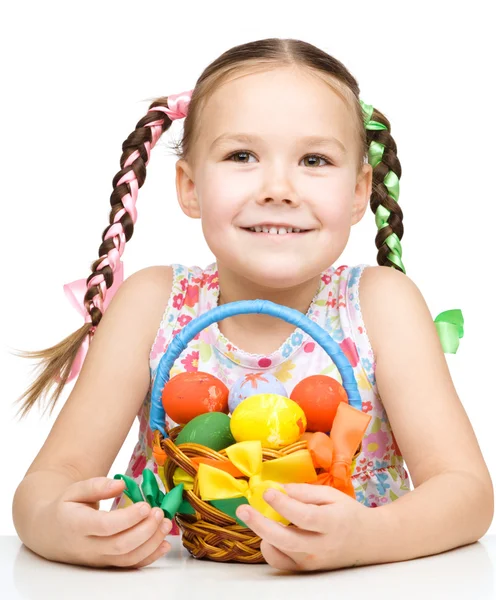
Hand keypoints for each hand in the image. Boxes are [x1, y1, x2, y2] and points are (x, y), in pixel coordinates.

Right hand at [43, 477, 172, 567]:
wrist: (50, 532)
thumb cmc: (65, 508)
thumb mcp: (74, 490)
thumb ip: (97, 486)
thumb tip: (121, 485)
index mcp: (77, 525)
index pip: (105, 526)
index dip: (128, 518)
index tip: (146, 505)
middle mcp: (88, 547)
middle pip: (120, 545)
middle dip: (145, 530)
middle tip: (160, 512)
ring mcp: (98, 558)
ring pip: (127, 558)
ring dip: (151, 543)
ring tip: (166, 523)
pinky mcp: (107, 564)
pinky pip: (130, 565)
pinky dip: (150, 557)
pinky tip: (164, 544)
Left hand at [236, 483, 367, 571]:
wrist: (366, 542)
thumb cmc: (346, 513)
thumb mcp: (331, 495)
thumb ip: (305, 492)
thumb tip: (280, 488)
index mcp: (331, 523)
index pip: (304, 516)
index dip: (283, 505)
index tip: (267, 491)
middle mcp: (320, 547)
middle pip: (285, 539)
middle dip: (260, 523)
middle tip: (243, 509)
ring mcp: (311, 562)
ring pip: (278, 550)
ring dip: (262, 532)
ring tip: (255, 515)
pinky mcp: (303, 570)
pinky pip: (279, 561)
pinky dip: (269, 547)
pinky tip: (269, 533)